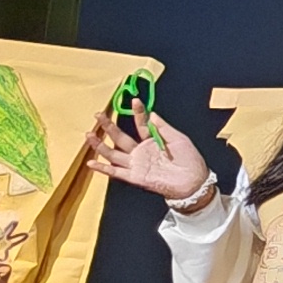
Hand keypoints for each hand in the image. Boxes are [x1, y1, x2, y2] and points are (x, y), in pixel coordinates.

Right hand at [87, 106, 211, 205]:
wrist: (194, 182)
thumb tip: (153, 113)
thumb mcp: (179, 139)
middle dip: (109, 126)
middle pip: (120, 137)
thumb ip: (164, 127)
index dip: (138, 112)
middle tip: (98, 115)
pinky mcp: (134, 177)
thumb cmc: (189, 159)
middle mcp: (140, 151)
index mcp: (152, 140)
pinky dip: (103, 168)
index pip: (141, 124)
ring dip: (100, 145)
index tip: (135, 100)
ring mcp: (136, 164)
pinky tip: (91, 162)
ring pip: (113, 153)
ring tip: (89, 134)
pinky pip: (116, 172)